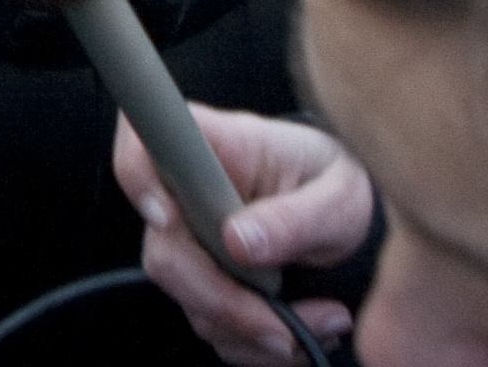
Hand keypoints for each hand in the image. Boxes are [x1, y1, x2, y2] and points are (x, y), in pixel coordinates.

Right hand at [116, 107, 371, 365]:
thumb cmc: (336, 186)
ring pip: (189, 299)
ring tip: (324, 320)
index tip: (167, 218)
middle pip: (163, 250)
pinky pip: (212, 324)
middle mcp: (184, 192)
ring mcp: (188, 241)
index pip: (140, 144)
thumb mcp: (338, 199)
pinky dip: (257, 343)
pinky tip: (301, 328)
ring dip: (255, 329)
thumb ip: (293, 218)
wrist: (349, 218)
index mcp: (210, 145)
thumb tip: (237, 243)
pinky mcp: (202, 281)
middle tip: (285, 325)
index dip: (138, 179)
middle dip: (223, 300)